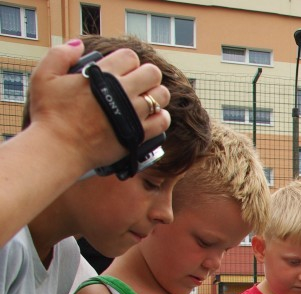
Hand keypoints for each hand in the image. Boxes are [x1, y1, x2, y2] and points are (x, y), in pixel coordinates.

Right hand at [30, 41, 170, 171]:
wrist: (58, 148)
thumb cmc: (50, 114)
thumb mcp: (44, 76)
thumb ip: (60, 55)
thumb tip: (79, 45)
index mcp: (104, 75)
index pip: (130, 57)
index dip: (126, 61)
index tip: (120, 70)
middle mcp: (123, 92)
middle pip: (152, 73)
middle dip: (146, 75)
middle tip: (137, 83)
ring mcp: (133, 114)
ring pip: (161, 96)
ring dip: (155, 95)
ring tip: (144, 99)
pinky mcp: (139, 134)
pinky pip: (163, 121)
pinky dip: (160, 117)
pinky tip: (151, 116)